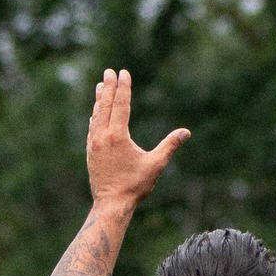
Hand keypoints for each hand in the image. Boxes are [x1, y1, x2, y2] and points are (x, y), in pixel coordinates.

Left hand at [87, 69, 189, 206]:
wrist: (111, 203)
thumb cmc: (134, 185)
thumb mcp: (155, 164)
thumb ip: (169, 146)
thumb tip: (186, 132)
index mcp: (118, 135)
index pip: (121, 105)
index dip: (123, 88)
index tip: (123, 73)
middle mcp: (102, 136)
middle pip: (105, 105)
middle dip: (108, 87)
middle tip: (109, 72)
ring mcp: (93, 143)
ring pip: (96, 115)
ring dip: (99, 99)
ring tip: (99, 86)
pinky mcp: (90, 152)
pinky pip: (92, 128)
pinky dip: (95, 116)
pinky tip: (95, 114)